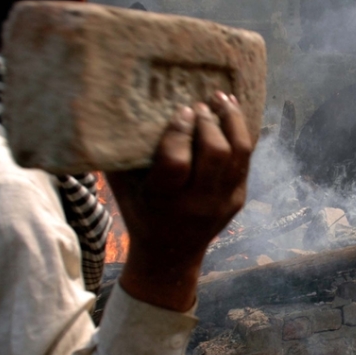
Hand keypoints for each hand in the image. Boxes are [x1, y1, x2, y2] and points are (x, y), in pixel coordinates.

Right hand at [107, 91, 252, 310]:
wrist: (169, 255)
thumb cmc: (140, 211)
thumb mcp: (123, 187)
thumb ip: (120, 155)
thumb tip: (110, 112)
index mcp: (164, 200)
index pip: (177, 162)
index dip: (180, 132)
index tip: (181, 110)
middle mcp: (197, 203)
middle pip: (215, 153)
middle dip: (209, 122)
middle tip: (199, 104)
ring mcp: (222, 202)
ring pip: (238, 154)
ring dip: (232, 121)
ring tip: (221, 99)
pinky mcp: (238, 199)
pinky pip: (245, 161)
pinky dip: (241, 134)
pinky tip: (232, 114)